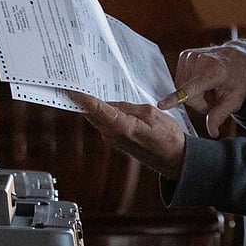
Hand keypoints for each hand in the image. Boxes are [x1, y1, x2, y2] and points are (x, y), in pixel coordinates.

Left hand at [69, 91, 184, 179]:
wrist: (175, 159)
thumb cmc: (167, 138)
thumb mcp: (150, 113)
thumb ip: (128, 107)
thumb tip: (112, 103)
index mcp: (120, 126)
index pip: (96, 109)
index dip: (82, 98)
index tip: (70, 89)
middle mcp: (112, 135)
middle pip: (91, 114)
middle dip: (82, 101)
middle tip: (73, 85)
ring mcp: (113, 139)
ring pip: (96, 119)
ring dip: (90, 107)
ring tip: (83, 90)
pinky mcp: (116, 141)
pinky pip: (104, 124)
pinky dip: (99, 113)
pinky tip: (100, 104)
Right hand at [158, 40, 245, 137]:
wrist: (238, 59)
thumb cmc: (237, 79)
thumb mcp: (234, 99)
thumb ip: (219, 115)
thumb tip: (212, 132)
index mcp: (215, 71)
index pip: (191, 89)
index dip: (176, 98)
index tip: (162, 105)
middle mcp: (200, 60)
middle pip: (187, 95)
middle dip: (198, 101)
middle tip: (212, 98)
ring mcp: (190, 56)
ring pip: (180, 87)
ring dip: (193, 93)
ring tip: (207, 88)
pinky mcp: (184, 55)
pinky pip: (179, 79)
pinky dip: (189, 84)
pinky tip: (200, 81)